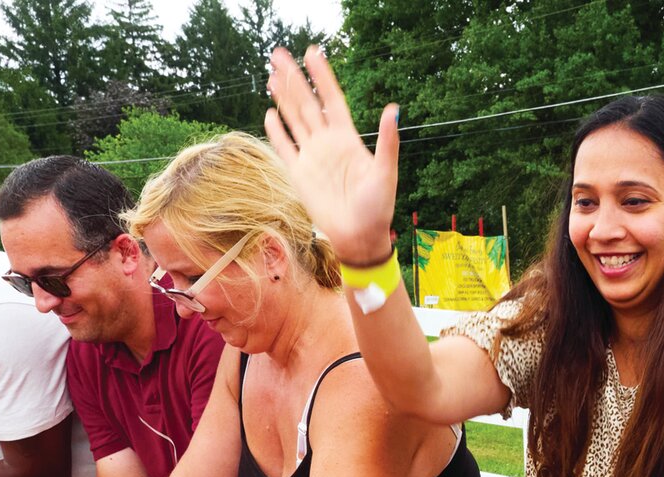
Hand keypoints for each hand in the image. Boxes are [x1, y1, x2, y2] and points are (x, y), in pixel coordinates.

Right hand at [264, 46, 397, 266]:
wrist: (359, 237)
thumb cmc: (378, 208)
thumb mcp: (386, 173)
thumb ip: (388, 142)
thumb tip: (393, 110)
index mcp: (348, 139)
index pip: (332, 99)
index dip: (323, 76)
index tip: (313, 52)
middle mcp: (328, 144)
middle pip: (307, 103)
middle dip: (294, 78)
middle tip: (279, 54)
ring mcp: (312, 157)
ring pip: (294, 119)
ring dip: (283, 97)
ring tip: (271, 74)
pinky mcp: (299, 174)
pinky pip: (285, 147)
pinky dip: (277, 131)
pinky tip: (270, 113)